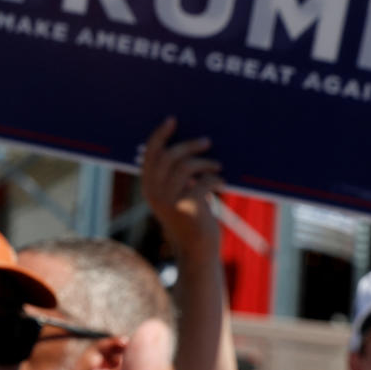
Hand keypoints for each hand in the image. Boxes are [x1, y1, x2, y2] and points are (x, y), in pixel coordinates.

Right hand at [140, 117, 222, 257]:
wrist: (197, 249)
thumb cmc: (191, 217)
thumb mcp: (176, 196)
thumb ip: (174, 176)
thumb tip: (189, 146)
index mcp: (148, 187)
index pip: (150, 154)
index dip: (160, 135)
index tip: (172, 120)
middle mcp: (154, 192)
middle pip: (169, 155)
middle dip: (189, 145)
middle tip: (207, 141)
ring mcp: (169, 200)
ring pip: (186, 166)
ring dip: (205, 162)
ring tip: (217, 166)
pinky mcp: (186, 207)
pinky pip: (203, 181)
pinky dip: (215, 179)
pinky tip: (222, 183)